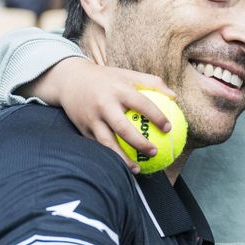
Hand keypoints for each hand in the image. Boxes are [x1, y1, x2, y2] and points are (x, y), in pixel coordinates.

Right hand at [29, 57, 176, 171]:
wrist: (69, 80)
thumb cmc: (106, 78)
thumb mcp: (128, 74)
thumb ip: (152, 82)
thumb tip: (175, 97)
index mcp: (118, 89)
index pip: (141, 103)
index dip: (156, 116)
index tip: (168, 129)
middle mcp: (104, 104)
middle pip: (122, 127)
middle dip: (139, 143)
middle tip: (154, 152)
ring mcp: (91, 118)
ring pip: (107, 143)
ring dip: (122, 158)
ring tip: (137, 170)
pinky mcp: (83, 128)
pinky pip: (98, 146)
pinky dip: (110, 157)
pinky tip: (122, 166)